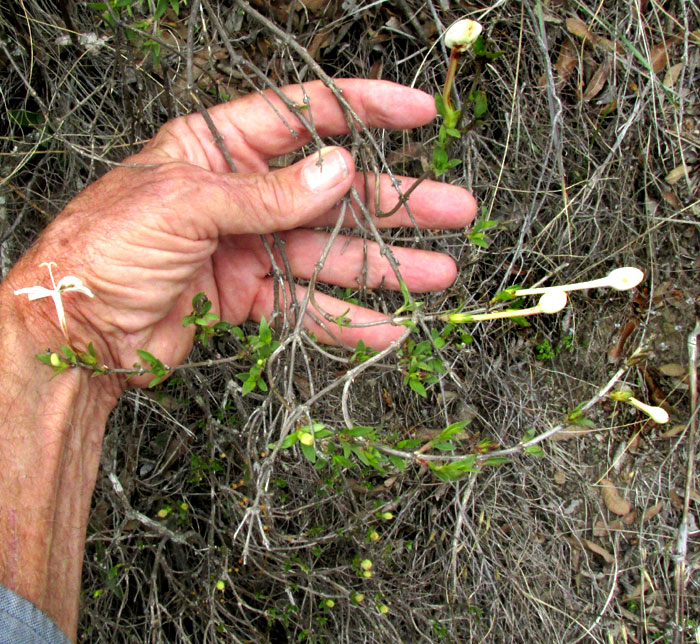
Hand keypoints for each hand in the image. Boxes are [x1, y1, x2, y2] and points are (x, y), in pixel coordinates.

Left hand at [7, 79, 475, 385]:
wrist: (72, 330)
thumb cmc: (104, 247)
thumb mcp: (183, 205)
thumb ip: (265, 193)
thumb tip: (339, 168)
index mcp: (218, 149)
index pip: (303, 114)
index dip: (365, 109)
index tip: (419, 113)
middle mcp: (241, 194)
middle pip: (334, 192)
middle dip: (397, 202)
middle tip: (455, 209)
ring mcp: (249, 248)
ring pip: (330, 253)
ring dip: (384, 266)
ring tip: (439, 273)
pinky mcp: (248, 297)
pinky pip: (306, 307)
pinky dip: (345, 319)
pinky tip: (386, 326)